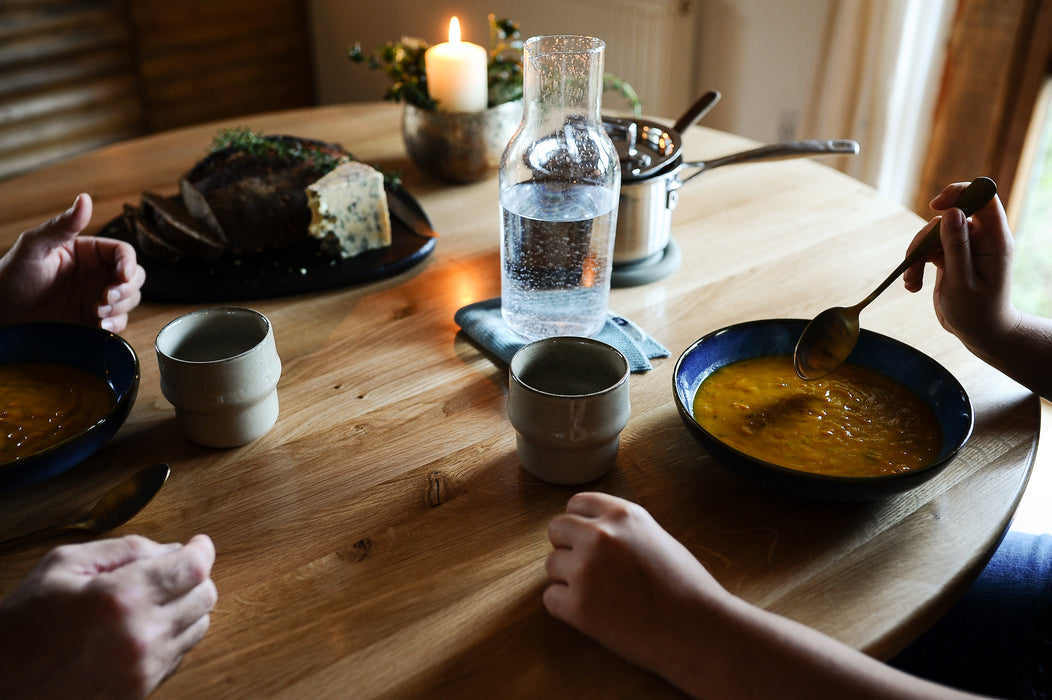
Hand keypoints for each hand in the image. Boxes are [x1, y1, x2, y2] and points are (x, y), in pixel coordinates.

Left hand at [0, 194, 145, 331]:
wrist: (3, 309)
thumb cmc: (14, 273)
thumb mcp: (35, 246)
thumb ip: (61, 225)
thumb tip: (84, 199)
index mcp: (89, 251)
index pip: (123, 252)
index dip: (128, 263)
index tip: (121, 276)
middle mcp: (98, 272)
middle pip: (134, 276)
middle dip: (127, 289)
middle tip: (106, 298)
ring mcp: (98, 295)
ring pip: (130, 299)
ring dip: (120, 307)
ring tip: (96, 312)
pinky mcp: (95, 317)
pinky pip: (119, 320)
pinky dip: (116, 324)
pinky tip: (101, 326)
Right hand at [0, 534, 216, 699]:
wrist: (1, 686)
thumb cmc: (23, 625)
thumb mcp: (64, 565)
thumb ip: (124, 549)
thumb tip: (170, 549)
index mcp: (121, 598)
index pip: (193, 568)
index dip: (202, 549)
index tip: (198, 543)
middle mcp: (140, 636)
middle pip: (205, 596)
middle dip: (194, 576)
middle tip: (172, 570)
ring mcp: (143, 669)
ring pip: (199, 626)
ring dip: (186, 607)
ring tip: (153, 600)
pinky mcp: (141, 691)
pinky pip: (180, 655)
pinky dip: (172, 636)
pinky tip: (142, 628)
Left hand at [544, 492, 725, 689]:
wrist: (699, 631)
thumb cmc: (686, 588)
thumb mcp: (656, 538)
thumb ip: (622, 529)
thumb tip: (591, 529)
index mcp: (622, 515)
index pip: (576, 503)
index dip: (580, 523)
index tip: (586, 539)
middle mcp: (600, 535)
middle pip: (556, 529)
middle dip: (567, 547)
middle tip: (590, 569)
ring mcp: (585, 570)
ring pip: (551, 565)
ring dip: (568, 579)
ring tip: (601, 595)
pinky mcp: (577, 606)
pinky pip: (551, 599)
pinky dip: (566, 608)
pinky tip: (595, 614)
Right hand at [902, 181, 1018, 355]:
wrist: (979, 333)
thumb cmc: (977, 312)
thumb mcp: (963, 282)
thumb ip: (957, 247)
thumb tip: (952, 212)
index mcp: (994, 240)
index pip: (982, 198)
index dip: (960, 193)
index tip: (937, 206)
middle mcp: (980, 238)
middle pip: (948, 217)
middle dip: (925, 238)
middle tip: (913, 259)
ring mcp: (964, 247)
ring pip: (932, 234)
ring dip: (916, 256)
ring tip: (911, 282)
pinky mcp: (949, 256)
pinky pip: (926, 250)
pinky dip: (915, 266)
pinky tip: (912, 285)